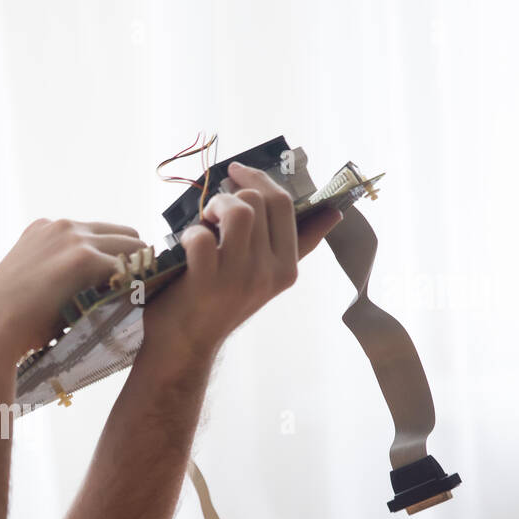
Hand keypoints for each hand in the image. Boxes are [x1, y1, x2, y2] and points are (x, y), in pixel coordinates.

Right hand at [0, 218, 149, 362]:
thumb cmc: (6, 320)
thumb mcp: (31, 282)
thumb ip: (57, 274)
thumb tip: (92, 290)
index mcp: (45, 229)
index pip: (98, 233)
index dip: (115, 256)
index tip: (124, 279)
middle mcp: (61, 226)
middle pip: (123, 233)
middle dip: (136, 259)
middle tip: (143, 288)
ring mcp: (73, 239)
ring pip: (133, 246)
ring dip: (142, 270)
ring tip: (145, 296)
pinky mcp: (83, 258)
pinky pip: (129, 266)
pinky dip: (139, 282)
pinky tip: (140, 300)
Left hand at [142, 160, 342, 358]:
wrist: (184, 347)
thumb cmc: (218, 305)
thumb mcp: (264, 277)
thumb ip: (296, 246)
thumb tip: (334, 213)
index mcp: (287, 269)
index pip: (286, 205)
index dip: (260, 179)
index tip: (237, 170)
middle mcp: (269, 273)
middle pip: (261, 202)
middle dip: (232, 193)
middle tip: (213, 207)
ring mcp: (240, 279)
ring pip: (239, 212)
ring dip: (215, 206)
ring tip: (204, 221)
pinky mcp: (207, 283)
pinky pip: (203, 237)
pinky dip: (189, 233)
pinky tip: (185, 245)